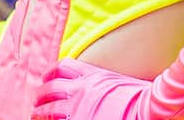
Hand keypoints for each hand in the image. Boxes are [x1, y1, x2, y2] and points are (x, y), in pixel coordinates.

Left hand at [32, 57, 148, 119]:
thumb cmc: (139, 97)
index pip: (63, 67)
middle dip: (41, 94)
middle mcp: (81, 89)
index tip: (46, 79)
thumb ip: (103, 82)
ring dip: (39, 113)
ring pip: (47, 108)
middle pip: (51, 87)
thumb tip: (100, 87)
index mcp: (92, 75)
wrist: (147, 108)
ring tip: (36, 115)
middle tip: (37, 101)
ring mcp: (77, 107)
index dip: (51, 73)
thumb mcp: (119, 81)